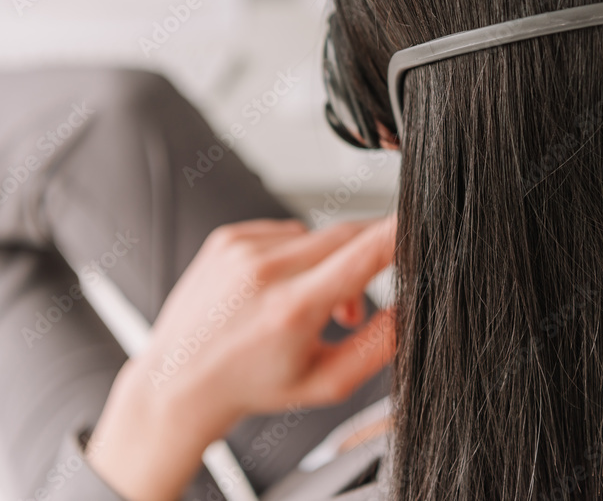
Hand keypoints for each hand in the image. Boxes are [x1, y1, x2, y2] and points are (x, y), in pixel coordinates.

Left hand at [87, 217, 396, 500]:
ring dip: (326, 263)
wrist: (180, 382)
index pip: (366, 251)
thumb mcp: (327, 383)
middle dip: (366, 260)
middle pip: (348, 235)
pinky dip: (294, 256)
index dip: (401, 231)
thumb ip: (378, 346)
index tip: (422, 218)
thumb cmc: (250, 385)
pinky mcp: (229, 238)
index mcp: (293, 308)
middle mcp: (265, 271)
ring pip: (318, 235)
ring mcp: (243, 249)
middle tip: (351, 308)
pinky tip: (277, 289)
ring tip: (307, 305)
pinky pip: (286, 232)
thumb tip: (408, 310)